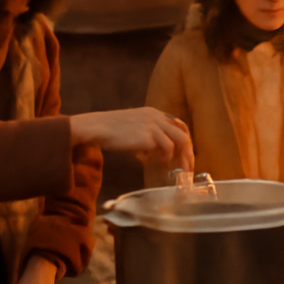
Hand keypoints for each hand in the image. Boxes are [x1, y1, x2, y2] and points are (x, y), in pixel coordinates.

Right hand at [71, 107, 192, 170]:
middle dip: (188, 153)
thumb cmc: (109, 130)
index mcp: (153, 113)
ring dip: (180, 158)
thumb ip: (146, 133)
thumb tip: (155, 151)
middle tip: (188, 168)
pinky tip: (158, 163)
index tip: (185, 155)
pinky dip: (166, 158)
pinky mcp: (148, 136)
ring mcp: (153, 125)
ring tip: (176, 170)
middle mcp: (156, 117)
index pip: (179, 125)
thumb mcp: (133, 126)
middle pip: (183, 134)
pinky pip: (167, 148)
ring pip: (180, 141)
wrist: (95, 127)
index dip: (184, 141)